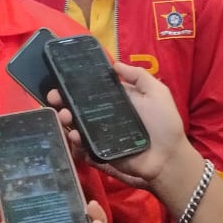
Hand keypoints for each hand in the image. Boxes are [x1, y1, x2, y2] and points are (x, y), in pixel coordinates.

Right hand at [47, 62, 188, 187]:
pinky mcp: (98, 151)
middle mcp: (103, 115)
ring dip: (64, 118)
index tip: (61, 78)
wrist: (168, 158)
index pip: (90, 90)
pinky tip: (74, 135)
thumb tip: (114, 64)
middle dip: (61, 100)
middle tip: (54, 97)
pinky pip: (81, 145)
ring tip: (64, 116)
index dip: (75, 84)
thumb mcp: (156, 93)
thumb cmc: (164, 124)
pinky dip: (74, 140)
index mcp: (114, 100)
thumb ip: (138, 76)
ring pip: (75, 124)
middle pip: (76, 106)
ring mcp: (99, 134)